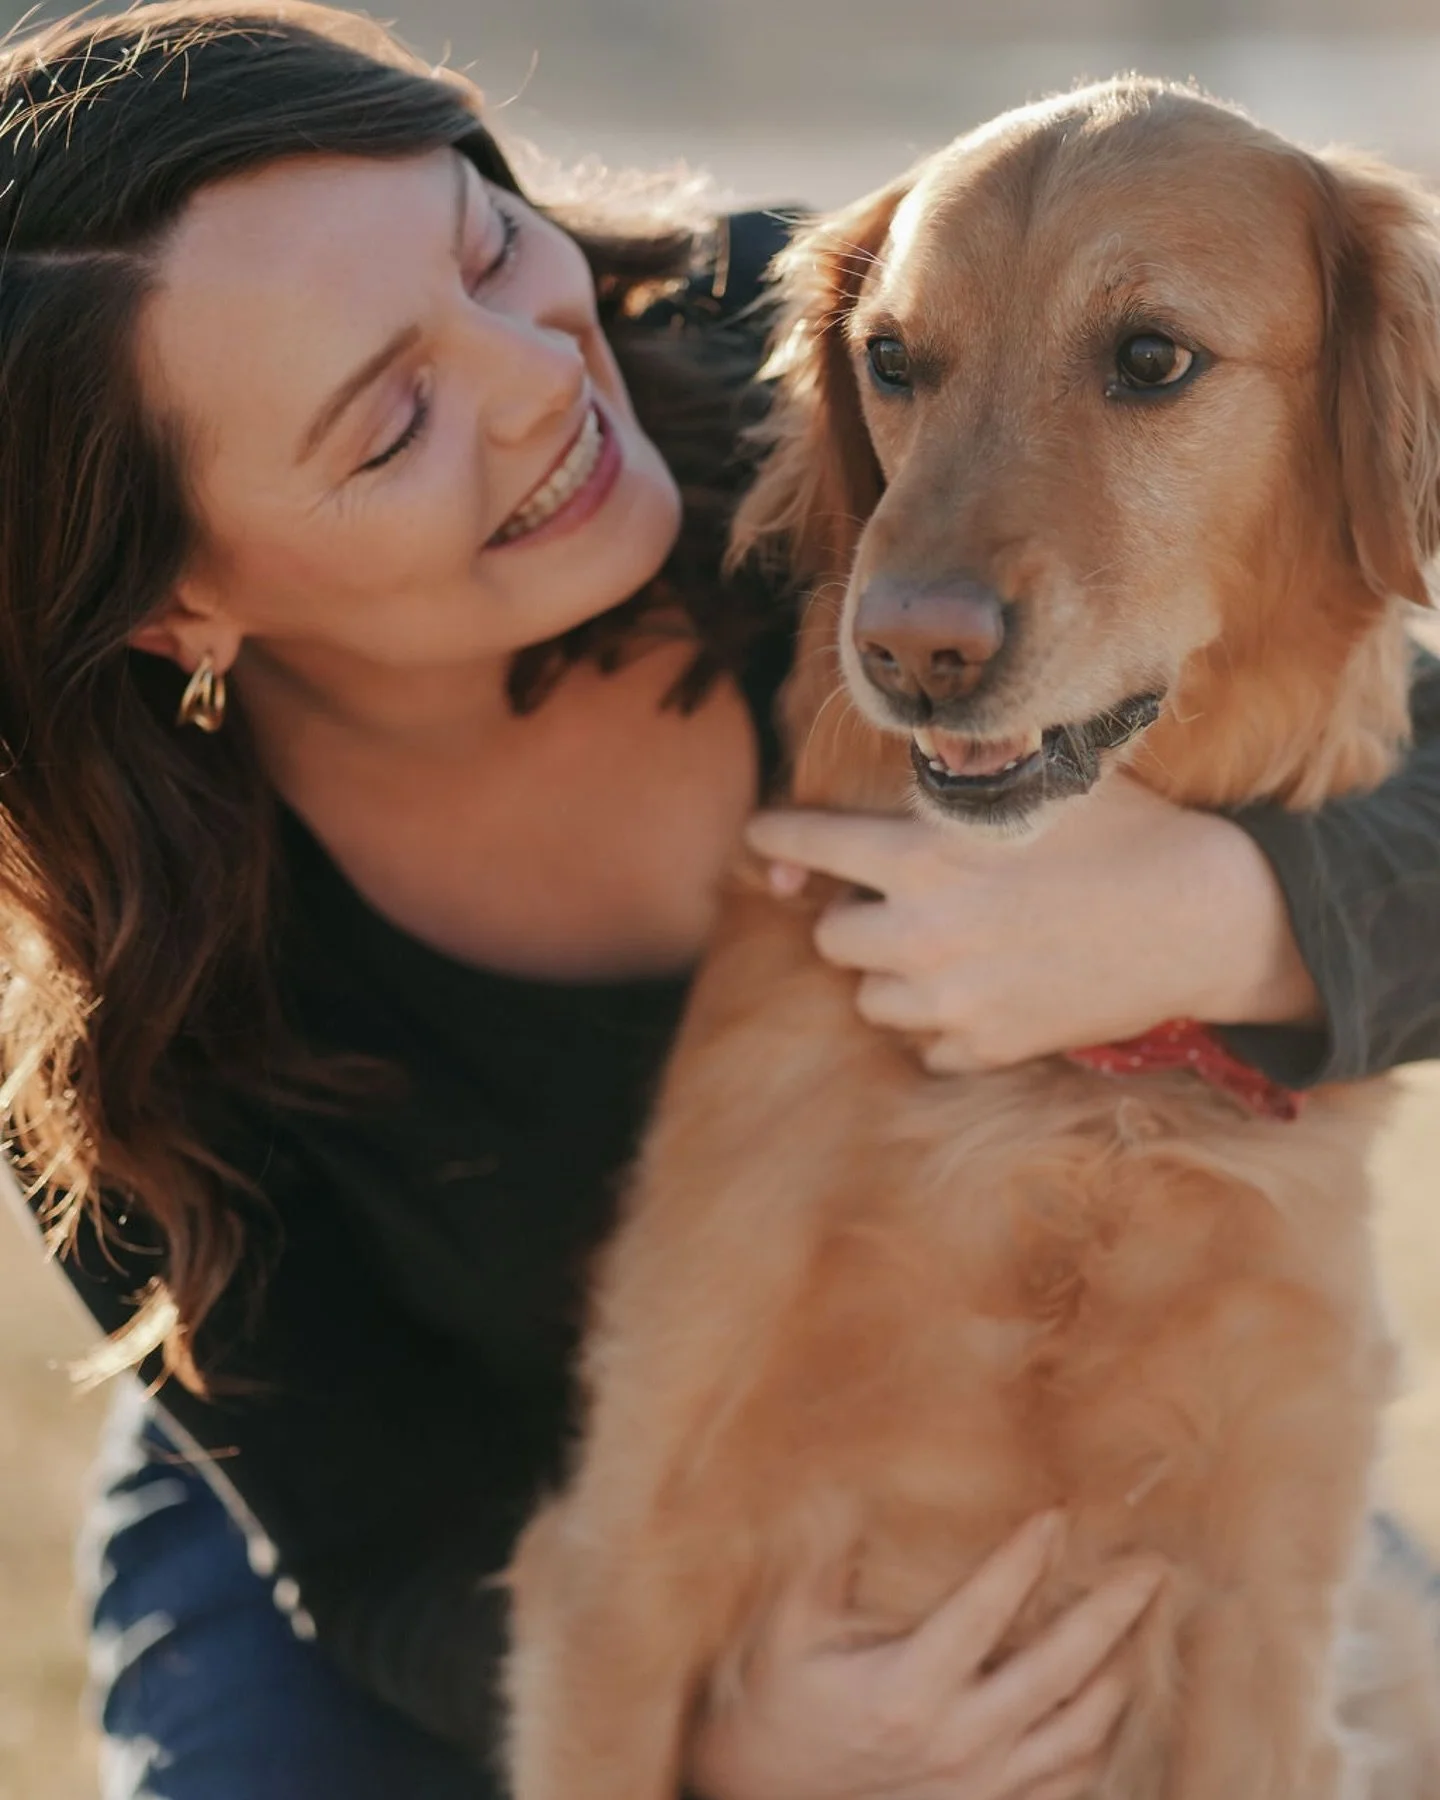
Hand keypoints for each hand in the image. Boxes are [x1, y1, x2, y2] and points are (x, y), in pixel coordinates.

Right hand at [688, 1513, 1162, 1799]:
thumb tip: (846, 1484)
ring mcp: (979, 1790)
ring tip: (1145, 1621)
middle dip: (1112, 1614)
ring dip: (1120, 1674)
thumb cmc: (774, 1702)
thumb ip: (820, 1558)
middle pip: (1060, 1673)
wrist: (766, 1798)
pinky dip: (1100, 1736)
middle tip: (1152, 1565)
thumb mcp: (784, 1627)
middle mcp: (955, 1746)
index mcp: (905, 1693)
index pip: (985, 1613)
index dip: (1024, 1560)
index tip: (1057, 1515)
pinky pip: (1068, 1782)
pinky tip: (1111, 1693)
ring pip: (1080, 1734)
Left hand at [744, 776, 1320, 1072]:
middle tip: (898, 903)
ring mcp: (953, 1000)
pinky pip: (927, 1048)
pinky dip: (943, 1026)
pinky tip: (983, 993)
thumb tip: (899, 756)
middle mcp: (921, 932)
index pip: (806, 842)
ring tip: (945, 951)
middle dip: (855, 915)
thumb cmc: (1123, 831)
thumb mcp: (1032, 782)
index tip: (762, 840)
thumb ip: (954, 774)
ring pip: (870, 1000)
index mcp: (922, 854)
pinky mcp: (989, 1048)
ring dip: (893, 976)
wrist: (1204, 918)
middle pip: (829, 937)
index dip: (777, 836)